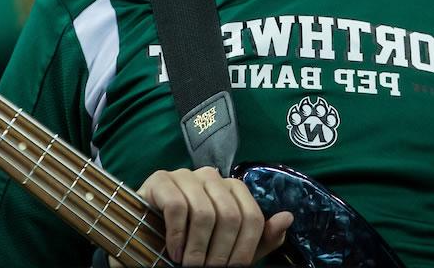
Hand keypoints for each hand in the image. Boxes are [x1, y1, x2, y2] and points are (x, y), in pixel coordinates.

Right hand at [115, 166, 292, 265]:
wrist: (147, 241)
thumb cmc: (191, 244)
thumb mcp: (228, 248)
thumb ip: (259, 238)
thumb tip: (287, 218)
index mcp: (232, 188)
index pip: (252, 216)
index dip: (244, 249)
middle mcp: (210, 176)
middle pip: (230, 215)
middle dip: (220, 253)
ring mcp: (184, 175)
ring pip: (205, 212)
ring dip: (197, 248)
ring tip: (188, 265)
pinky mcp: (160, 180)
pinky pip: (177, 206)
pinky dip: (177, 235)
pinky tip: (173, 251)